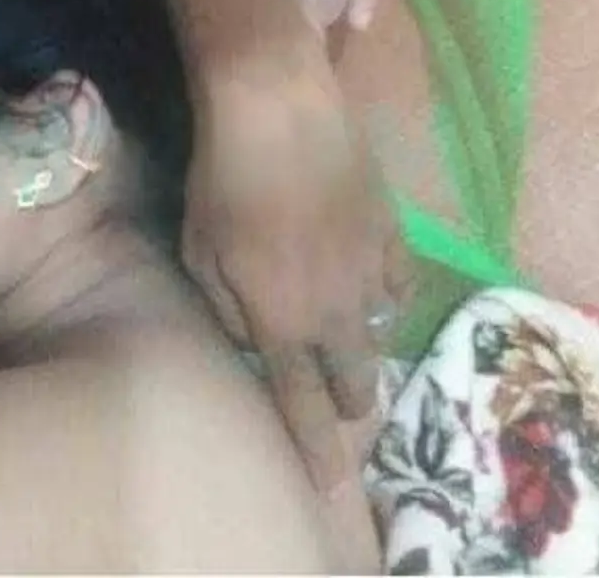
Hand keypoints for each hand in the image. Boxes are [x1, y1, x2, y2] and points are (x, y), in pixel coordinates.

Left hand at [182, 49, 411, 493]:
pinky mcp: (395, 233)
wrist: (276, 110)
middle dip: (348, 403)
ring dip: (364, 349)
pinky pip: (399, 286)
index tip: (329, 488)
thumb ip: (228, 310)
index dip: (317, 450)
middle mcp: (335, 310)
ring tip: (351, 350)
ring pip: (379, 336)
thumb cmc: (221, 179)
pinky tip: (370, 289)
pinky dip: (384, 295)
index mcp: (282, 322)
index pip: (301, 405)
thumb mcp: (200, 251)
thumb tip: (258, 343)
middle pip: (354, 380)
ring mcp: (372, 272)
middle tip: (341, 405)